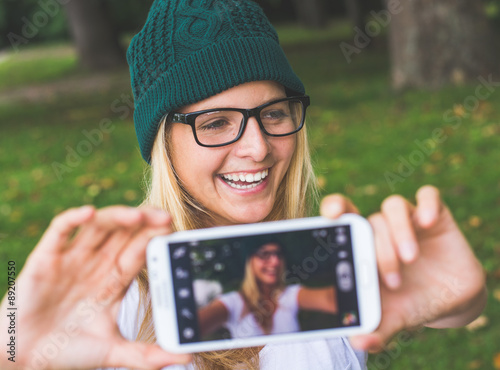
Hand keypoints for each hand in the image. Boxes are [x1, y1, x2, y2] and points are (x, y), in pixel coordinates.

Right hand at [1, 205, 190, 369]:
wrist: (24, 358)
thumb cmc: (68, 351)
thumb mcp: (111, 352)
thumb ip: (146, 355)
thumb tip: (187, 358)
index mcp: (115, 280)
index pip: (140, 251)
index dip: (155, 239)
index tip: (174, 231)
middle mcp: (97, 263)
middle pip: (125, 233)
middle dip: (144, 222)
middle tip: (164, 217)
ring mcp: (72, 258)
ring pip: (99, 226)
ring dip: (117, 217)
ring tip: (137, 216)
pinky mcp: (46, 258)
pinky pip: (60, 230)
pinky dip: (73, 219)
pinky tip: (89, 212)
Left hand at [320, 185, 486, 351]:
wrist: (449, 299)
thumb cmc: (410, 302)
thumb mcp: (393, 318)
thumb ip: (376, 329)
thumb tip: (358, 341)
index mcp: (363, 246)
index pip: (343, 217)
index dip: (334, 209)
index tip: (332, 216)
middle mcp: (381, 228)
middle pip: (369, 220)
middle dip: (377, 248)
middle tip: (391, 279)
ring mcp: (408, 219)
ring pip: (393, 207)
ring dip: (399, 232)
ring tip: (410, 259)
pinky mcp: (435, 215)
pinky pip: (428, 195)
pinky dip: (427, 204)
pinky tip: (429, 221)